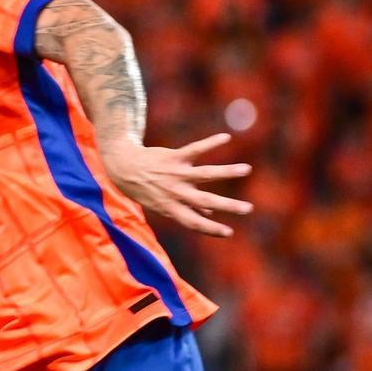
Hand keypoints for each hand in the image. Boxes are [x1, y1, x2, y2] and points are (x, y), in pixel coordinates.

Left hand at [97, 132, 252, 237]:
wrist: (122, 167)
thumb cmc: (145, 189)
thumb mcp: (160, 205)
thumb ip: (185, 210)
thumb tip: (209, 216)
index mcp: (171, 208)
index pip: (193, 223)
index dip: (211, 230)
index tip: (229, 233)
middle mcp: (175, 192)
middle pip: (205, 201)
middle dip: (227, 206)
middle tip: (248, 208)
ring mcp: (175, 174)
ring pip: (205, 174)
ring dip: (227, 172)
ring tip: (246, 169)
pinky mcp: (174, 156)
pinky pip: (195, 149)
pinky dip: (211, 143)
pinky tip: (226, 137)